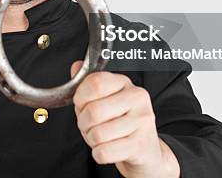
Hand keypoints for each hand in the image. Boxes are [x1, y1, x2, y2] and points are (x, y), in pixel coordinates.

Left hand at [70, 61, 179, 177]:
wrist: (145, 150)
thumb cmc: (120, 122)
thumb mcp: (104, 100)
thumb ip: (88, 84)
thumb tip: (75, 67)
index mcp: (124, 83)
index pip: (95, 83)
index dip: (80, 98)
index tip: (81, 105)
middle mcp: (137, 98)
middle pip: (93, 111)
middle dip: (83, 124)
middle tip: (89, 126)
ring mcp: (141, 121)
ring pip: (97, 134)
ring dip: (91, 140)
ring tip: (100, 138)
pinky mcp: (141, 144)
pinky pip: (104, 152)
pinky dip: (99, 154)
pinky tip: (107, 149)